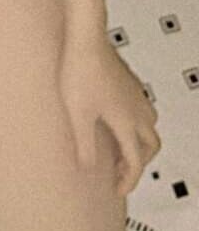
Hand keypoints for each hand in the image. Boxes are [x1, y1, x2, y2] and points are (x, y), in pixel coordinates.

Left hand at [58, 38, 160, 196]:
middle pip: (151, 145)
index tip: (118, 190)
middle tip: (120, 171)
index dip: (129, 181)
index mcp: (126, 122)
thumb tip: (89, 168)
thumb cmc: (79, 73)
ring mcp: (135, 94)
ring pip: (150, 125)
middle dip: (140, 163)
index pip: (135, 161)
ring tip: (118, 147)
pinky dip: (136, 123)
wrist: (85, 39)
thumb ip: (84, 145)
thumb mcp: (78, 115)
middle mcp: (137, 109)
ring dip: (140, 142)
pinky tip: (115, 119)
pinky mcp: (129, 82)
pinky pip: (143, 108)